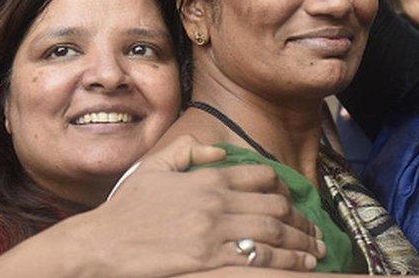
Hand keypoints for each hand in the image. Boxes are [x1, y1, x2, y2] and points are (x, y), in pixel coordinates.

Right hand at [84, 135, 323, 275]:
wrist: (101, 243)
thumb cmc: (126, 209)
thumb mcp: (154, 167)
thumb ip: (188, 152)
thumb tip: (220, 153)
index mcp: (207, 178)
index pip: (261, 176)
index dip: (284, 189)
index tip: (294, 203)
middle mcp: (216, 201)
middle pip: (275, 206)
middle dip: (303, 221)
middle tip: (318, 233)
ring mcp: (213, 231)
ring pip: (272, 232)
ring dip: (302, 242)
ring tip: (317, 251)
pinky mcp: (208, 258)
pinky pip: (256, 258)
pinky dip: (285, 261)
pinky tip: (300, 265)